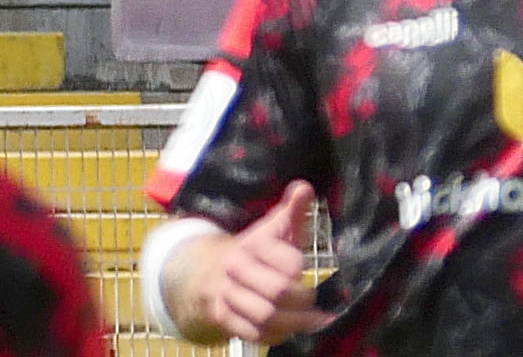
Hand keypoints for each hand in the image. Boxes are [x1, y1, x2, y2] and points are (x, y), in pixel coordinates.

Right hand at [186, 181, 330, 344]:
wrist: (206, 269)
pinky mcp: (222, 316)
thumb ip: (293, 211)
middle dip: (302, 302)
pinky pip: (252, 333)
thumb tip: (304, 187)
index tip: (306, 271)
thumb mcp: (272, 228)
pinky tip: (287, 329)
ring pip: (265, 316)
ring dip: (294, 323)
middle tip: (316, 304)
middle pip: (277, 292)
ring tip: (311, 321)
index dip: (301, 270)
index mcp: (253, 242)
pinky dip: (274, 335)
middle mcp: (236, 267)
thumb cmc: (254, 250)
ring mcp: (226, 293)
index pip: (287, 262)